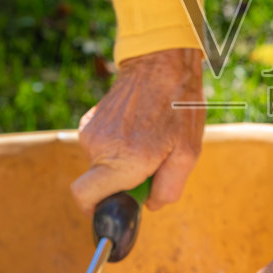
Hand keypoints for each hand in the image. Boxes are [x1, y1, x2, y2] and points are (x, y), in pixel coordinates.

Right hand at [72, 48, 203, 213]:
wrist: (160, 62)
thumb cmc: (178, 107)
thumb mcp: (188, 153)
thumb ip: (169, 188)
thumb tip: (149, 205)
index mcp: (122, 160)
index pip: (85, 198)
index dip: (97, 209)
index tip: (117, 205)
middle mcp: (98, 148)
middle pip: (98, 184)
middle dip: (121, 184)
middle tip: (150, 165)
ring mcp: (90, 132)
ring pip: (100, 165)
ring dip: (122, 163)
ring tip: (148, 140)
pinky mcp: (89, 121)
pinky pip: (100, 147)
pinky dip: (117, 147)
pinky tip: (138, 128)